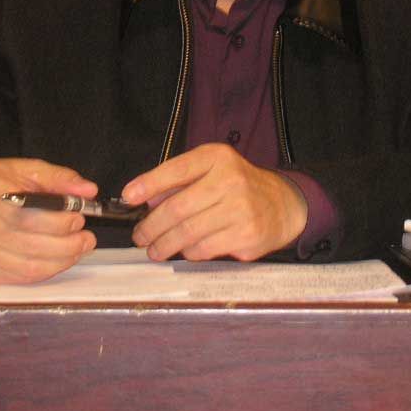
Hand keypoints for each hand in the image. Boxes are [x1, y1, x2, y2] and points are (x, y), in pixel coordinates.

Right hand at [0, 158, 98, 283]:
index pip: (28, 213)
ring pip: (30, 265)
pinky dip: (48, 270)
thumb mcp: (22, 169)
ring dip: (63, 259)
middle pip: (31, 242)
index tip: (79, 215)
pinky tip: (60, 259)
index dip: (60, 219)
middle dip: (68, 242)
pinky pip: (23, 277)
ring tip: (79, 247)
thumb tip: (88, 190)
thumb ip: (56, 177)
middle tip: (86, 236)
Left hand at [121, 143, 307, 261]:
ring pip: (188, 233)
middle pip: (178, 208)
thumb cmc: (238, 186)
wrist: (282, 205)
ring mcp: (241, 209)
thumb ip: (179, 181)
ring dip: (164, 244)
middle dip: (151, 226)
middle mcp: (230, 180)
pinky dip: (189, 252)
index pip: (177, 170)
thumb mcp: (212, 170)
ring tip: (154, 249)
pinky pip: (204, 249)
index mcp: (217, 158)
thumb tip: (147, 201)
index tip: (128, 197)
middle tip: (140, 235)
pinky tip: (185, 250)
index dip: (149, 184)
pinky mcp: (246, 236)